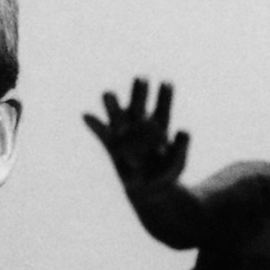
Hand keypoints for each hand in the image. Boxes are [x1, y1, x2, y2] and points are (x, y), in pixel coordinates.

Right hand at [83, 77, 189, 191]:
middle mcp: (140, 125)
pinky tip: (86, 115)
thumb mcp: (179, 163)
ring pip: (118, 116)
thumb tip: (184, 130)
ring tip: (108, 94)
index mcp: (159, 125)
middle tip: (141, 79)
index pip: (162, 107)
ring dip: (113, 105)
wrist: (150, 190)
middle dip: (139, 93)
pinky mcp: (112, 146)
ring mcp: (125, 135)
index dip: (165, 96)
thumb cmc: (165, 173)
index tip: (167, 84)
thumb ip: (182, 147)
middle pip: (139, 106)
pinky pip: (102, 134)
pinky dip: (95, 125)